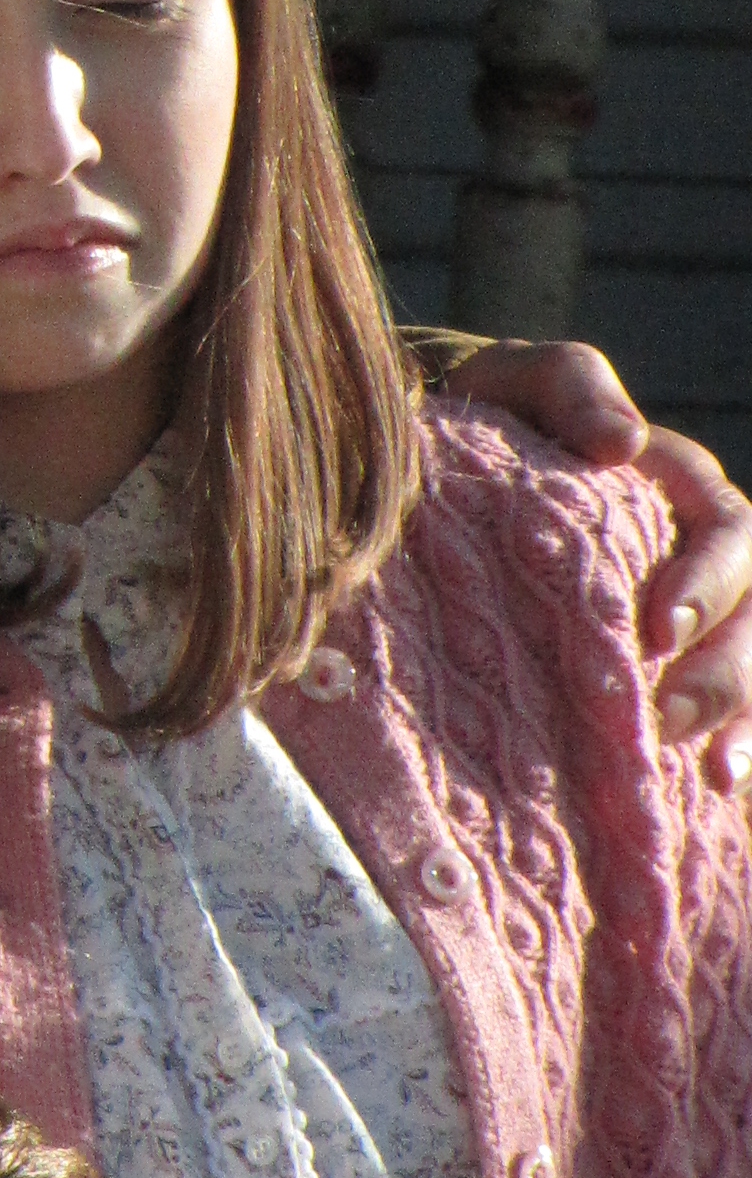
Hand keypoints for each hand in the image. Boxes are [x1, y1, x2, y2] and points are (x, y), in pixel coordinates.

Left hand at [439, 339, 751, 783]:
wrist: (455, 475)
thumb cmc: (500, 421)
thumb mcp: (524, 383)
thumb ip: (574, 391)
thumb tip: (623, 443)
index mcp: (682, 488)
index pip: (727, 535)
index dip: (708, 582)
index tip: (659, 628)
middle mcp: (703, 559)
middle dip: (723, 674)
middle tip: (664, 719)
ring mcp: (694, 619)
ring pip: (751, 672)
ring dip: (738, 723)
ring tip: (708, 774)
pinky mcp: (667, 668)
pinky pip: (724, 714)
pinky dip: (726, 751)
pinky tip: (709, 794)